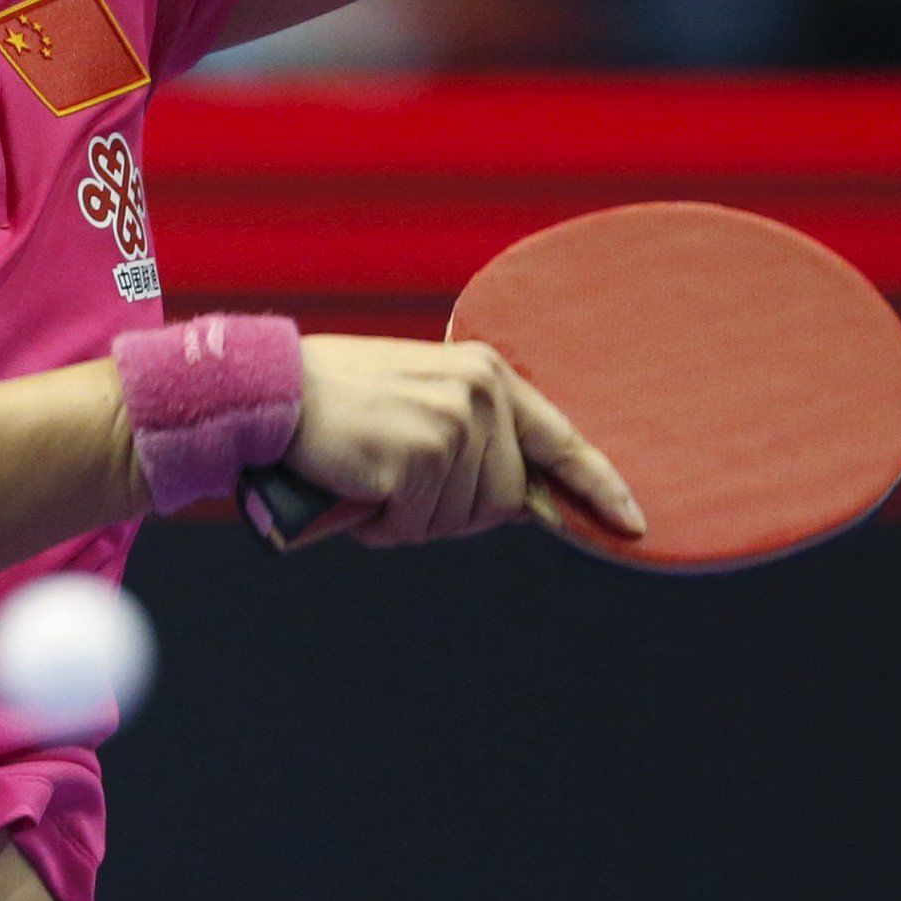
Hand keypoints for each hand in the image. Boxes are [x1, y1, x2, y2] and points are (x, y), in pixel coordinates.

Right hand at [288, 333, 641, 548]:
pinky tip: (355, 492)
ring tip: (369, 480)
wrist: (270, 388)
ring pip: (458, 520)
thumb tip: (519, 502)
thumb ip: (473, 432)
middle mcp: (479, 396)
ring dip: (411, 519)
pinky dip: (381, 526)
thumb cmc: (335, 398)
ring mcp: (452, 428)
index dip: (598, 487)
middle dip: (451, 511)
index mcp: (486, 374)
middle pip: (502, 500)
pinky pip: (415, 527)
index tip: (630, 522)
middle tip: (396, 485)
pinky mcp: (419, 460)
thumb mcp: (421, 396)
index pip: (561, 440)